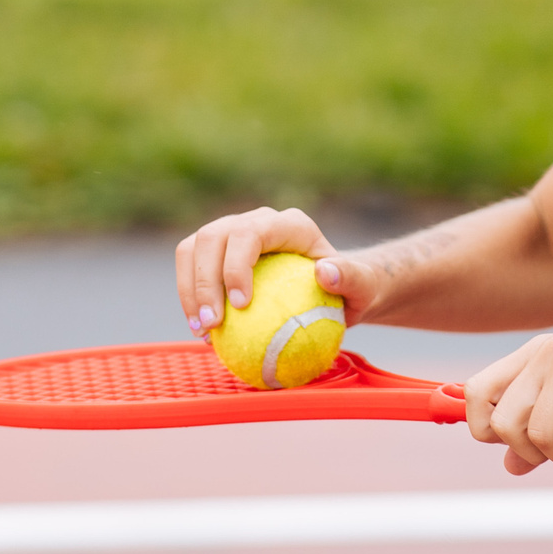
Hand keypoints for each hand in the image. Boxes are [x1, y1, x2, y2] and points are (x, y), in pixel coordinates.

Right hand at [174, 206, 382, 336]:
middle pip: (213, 236)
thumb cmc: (351, 289)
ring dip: (189, 289)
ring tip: (201, 331)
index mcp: (289, 224)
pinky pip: (191, 268)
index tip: (239, 306)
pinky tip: (201, 332)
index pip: (249, 233)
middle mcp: (257, 221)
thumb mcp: (363, 287)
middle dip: (204, 280)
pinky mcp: (218, 254)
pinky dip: (189, 297)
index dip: (235, 265)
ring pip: (193, 248)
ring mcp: (233, 234)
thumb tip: (325, 272)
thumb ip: (351, 278)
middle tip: (212, 326)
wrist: (335, 290)